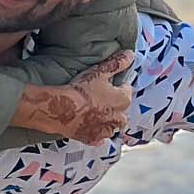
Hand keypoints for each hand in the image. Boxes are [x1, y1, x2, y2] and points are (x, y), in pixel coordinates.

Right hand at [17, 51, 134, 143]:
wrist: (62, 109)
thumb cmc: (81, 90)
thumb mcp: (100, 72)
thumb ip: (117, 63)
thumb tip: (130, 54)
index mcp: (124, 100)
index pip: (126, 90)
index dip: (115, 86)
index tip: (104, 84)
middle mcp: (120, 119)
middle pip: (121, 110)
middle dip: (113, 105)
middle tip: (97, 98)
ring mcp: (107, 131)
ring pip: (111, 125)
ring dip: (105, 119)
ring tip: (91, 111)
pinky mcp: (94, 139)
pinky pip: (98, 136)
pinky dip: (95, 132)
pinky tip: (87, 125)